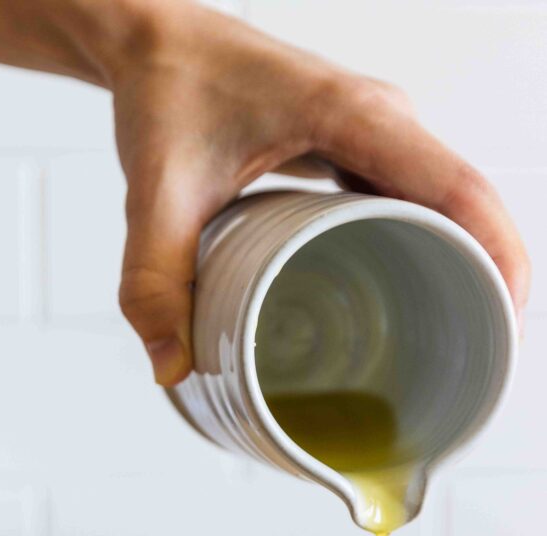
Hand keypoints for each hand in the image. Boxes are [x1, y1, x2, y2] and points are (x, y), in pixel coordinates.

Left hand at [113, 0, 529, 383]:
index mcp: (354, 118)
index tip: (505, 322)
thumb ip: (154, 280)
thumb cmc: (167, 90)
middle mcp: (381, 123)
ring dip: (463, 263)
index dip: (497, 255)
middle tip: (482, 355)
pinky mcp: (357, 151)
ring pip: (445, 205)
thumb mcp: (157, 192)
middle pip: (467, 203)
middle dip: (489, 276)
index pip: (457, 188)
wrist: (154, 42)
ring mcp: (375, 135)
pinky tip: (414, 295)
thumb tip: (171, 369)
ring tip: (462, 337)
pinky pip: (412, 202)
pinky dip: (426, 248)